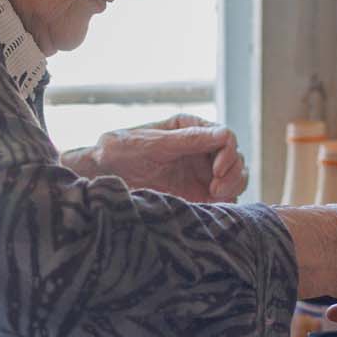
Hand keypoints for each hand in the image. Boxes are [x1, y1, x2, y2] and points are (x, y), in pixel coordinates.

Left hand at [63, 114, 247, 202]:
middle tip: (217, 189)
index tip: (217, 170)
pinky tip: (213, 207)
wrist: (100, 177)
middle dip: (233, 172)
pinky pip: (223, 198)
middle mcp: (199, 150)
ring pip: (235, 178)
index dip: (228, 152)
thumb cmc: (119, 151)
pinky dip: (226, 202)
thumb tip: (224, 134)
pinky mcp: (196, 196)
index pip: (225, 137)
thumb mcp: (152, 142)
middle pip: (236, 158)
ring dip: (233, 186)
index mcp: (190, 129)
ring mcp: (199, 173)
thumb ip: (187, 140)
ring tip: (216, 197)